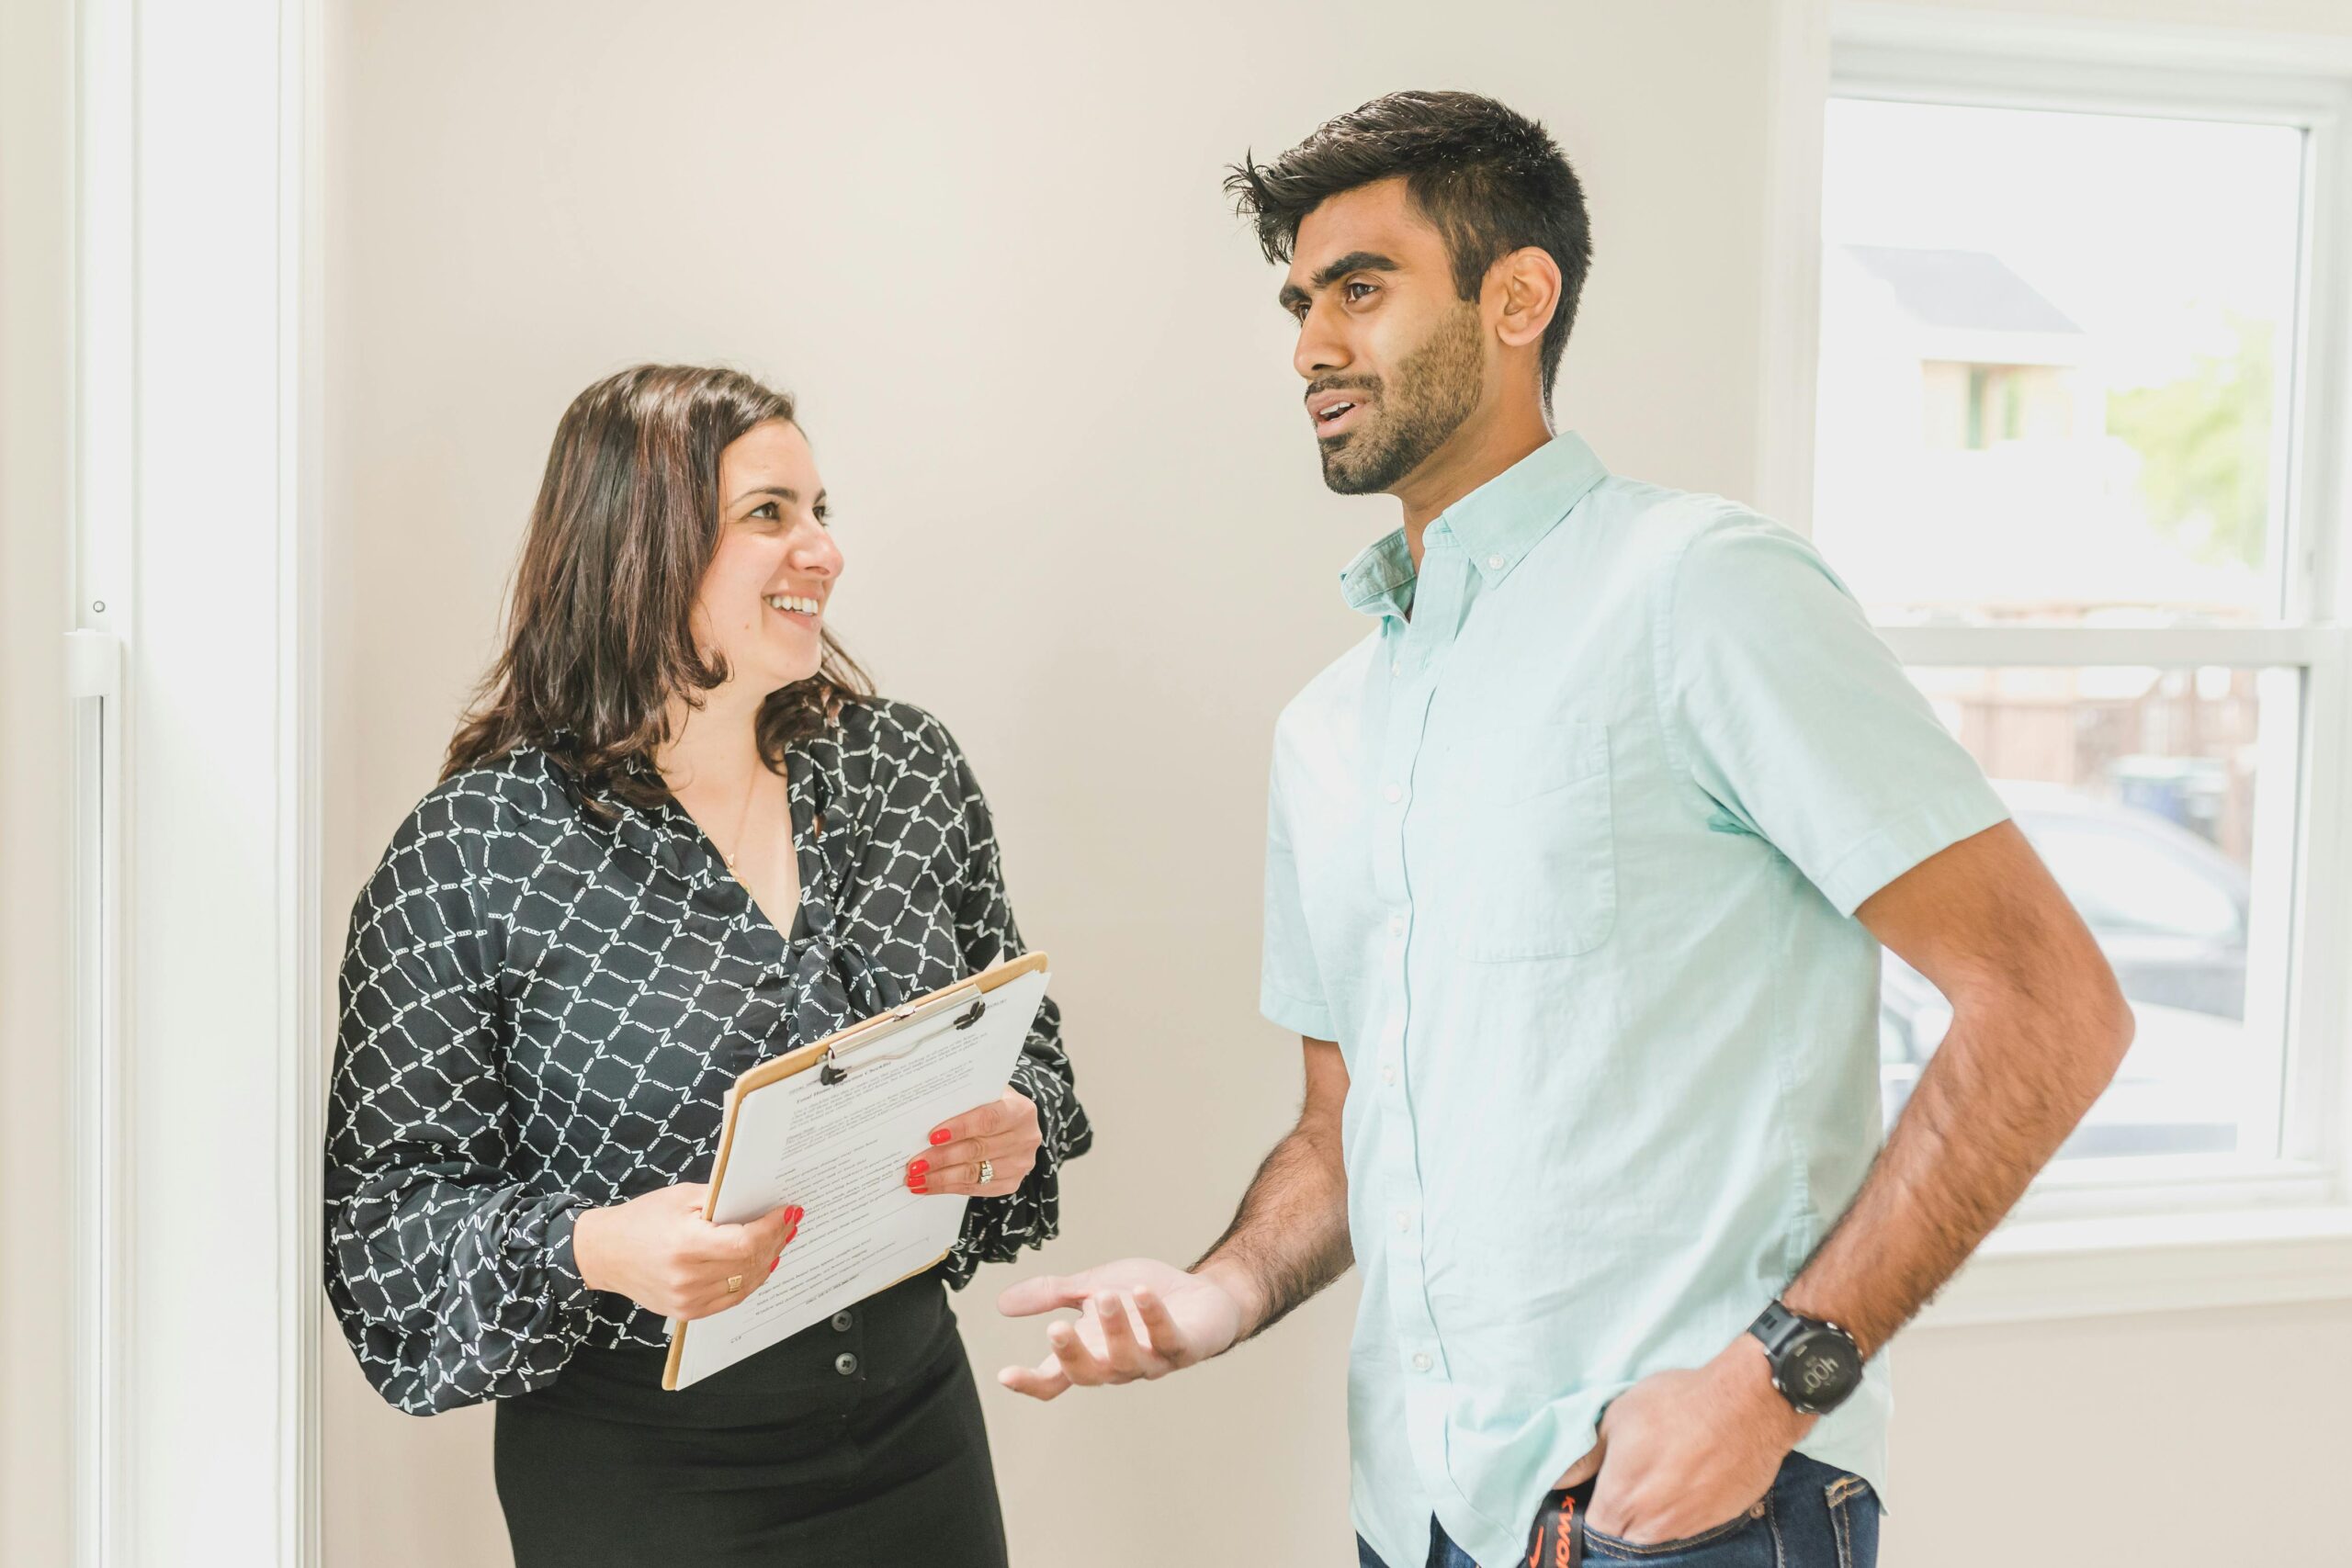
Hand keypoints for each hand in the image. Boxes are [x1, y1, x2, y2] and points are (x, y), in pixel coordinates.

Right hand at [571, 1182, 801, 1320]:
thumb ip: (722, 1201)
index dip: (772, 1228)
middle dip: (776, 1240)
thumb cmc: (641, 1220)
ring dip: (768, 1261)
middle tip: (790, 1223)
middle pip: (750, 1263)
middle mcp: (688, 1278)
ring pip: (747, 1283)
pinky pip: (732, 1298)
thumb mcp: (681, 1198)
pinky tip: (760, 1264)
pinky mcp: (687, 1312)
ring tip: (780, 1240)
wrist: (604, 1253)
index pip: (745, 1242)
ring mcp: (688, 1300)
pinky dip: (750, 1280)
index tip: (788, 1212)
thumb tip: (761, 1202)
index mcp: (685, 1245)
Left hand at [905, 1089, 1039, 1197]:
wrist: (1014, 1124)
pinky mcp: (1011, 1183)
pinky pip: (975, 1188)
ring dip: (940, 1178)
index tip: (933, 1136)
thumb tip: (923, 1114)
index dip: (960, 1128)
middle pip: (977, 1150)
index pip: (988, 1120)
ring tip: (915, 1179)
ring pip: (973, 1174)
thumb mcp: (985, 1094)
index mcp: (1020, 1111)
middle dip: (941, 1158)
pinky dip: (948, 1188)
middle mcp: (1025, 1138)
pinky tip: (928, 1186)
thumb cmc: (992, 1105)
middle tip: (914, 1164)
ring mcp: (1019, 1164)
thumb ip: (963, 1101)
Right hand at [994, 1258, 1247, 1399]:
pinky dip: (1154, 1316)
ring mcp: (1154, 1360)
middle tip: (1056, 1329)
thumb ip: (1052, 1294)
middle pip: (1090, 1375)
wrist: (1205, 1295)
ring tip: (1107, 1296)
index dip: (1030, 1382)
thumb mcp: (1091, 1286)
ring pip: (1129, 1360)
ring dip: (1116, 1329)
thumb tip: (1003, 1303)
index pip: (1055, 1379)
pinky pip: (1168, 1338)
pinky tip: (1142, 1293)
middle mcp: (1119, 1364)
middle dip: (1072, 1355)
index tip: (1005, 1374)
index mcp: (1092, 1352)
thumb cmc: (1146, 1297)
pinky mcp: (1186, 1348)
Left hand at [1554, 1338, 1811, 1544]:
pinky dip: (1683, 1511)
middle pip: (1626, 1536)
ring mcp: (1688, 1526)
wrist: (1746, 1406)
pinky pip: (1689, 1527)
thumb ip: (1589, 1456)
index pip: (1595, 1528)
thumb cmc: (1676, 1403)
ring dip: (1652, 1516)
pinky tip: (1688, 1481)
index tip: (1599, 1492)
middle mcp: (1653, 1523)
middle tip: (1631, 1483)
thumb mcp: (1619, 1416)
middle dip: (1622, 1516)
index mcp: (1621, 1498)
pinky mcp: (1717, 1521)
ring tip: (1662, 1479)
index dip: (1594, 1511)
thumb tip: (1563, 1479)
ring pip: (1658, 1535)